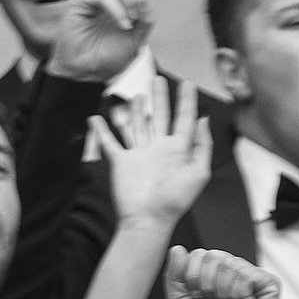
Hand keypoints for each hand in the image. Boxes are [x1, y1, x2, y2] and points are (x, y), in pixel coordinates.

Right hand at [94, 78, 212, 231]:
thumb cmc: (174, 201)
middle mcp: (158, 149)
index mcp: (177, 151)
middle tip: (157, 79)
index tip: (189, 84)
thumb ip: (202, 146)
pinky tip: (95, 119)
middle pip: (159, 117)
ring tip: (137, 96)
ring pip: (136, 126)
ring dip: (135, 111)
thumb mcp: (198, 173)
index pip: (184, 120)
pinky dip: (101, 130)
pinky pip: (110, 142)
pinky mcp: (121, 161)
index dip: (187, 102)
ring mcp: (139, 155)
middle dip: (160, 98)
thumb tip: (203, 120)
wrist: (148, 219)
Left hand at [164, 246, 282, 298]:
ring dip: (225, 295)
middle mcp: (229, 270)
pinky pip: (248, 275)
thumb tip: (177, 249)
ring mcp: (249, 275)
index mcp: (209, 273)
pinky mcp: (267, 282)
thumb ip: (174, 278)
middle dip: (208, 287)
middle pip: (211, 256)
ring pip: (229, 265)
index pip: (197, 255)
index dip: (193, 280)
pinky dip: (242, 296)